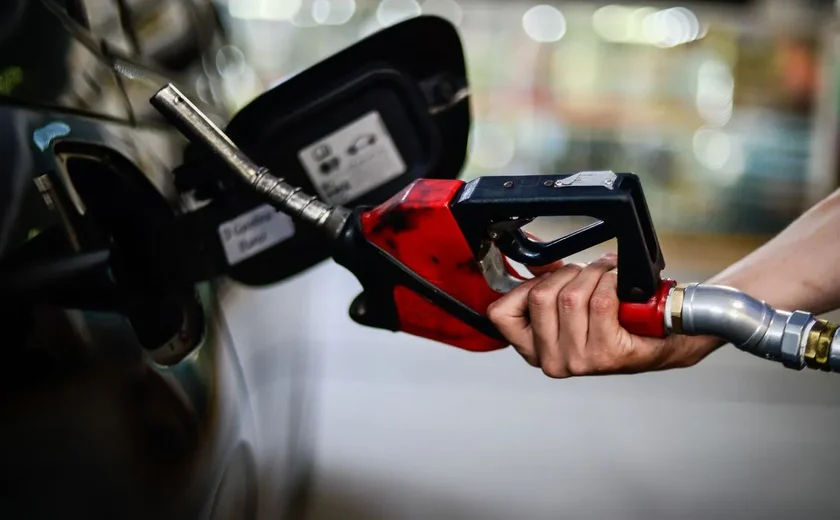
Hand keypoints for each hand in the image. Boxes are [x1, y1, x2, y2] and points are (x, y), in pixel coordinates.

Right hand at [487, 253, 720, 377]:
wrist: (667, 337)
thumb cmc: (618, 319)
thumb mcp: (570, 301)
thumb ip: (545, 281)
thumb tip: (530, 254)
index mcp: (534, 350)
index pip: (501, 313)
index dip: (524, 286)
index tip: (546, 278)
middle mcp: (552, 361)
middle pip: (540, 296)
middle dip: (566, 274)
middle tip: (587, 275)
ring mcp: (578, 361)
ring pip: (571, 296)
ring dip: (593, 274)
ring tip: (607, 276)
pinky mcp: (607, 354)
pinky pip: (601, 301)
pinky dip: (612, 282)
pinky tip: (620, 286)